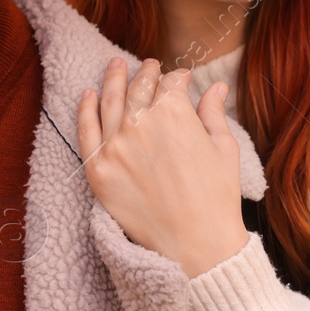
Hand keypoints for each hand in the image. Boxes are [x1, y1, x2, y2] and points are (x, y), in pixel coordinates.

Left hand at [77, 57, 247, 276]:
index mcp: (175, 113)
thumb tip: (216, 87)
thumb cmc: (217, 197)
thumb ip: (213, 113)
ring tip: (115, 65)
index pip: (172, 83)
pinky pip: (86, 130)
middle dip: (146, 73)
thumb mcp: (224, 148)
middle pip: (139, 87)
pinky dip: (85, 108)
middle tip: (149, 66)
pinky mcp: (97, 168)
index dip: (179, 78)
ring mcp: (115, 145)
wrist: (195, 245)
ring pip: (110, 101)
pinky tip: (88, 94)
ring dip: (113, 79)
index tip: (181, 79)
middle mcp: (141, 122)